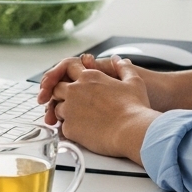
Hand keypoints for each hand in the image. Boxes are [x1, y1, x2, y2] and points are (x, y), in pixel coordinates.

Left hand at [46, 56, 160, 162]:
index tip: (76, 83)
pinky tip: (82, 131)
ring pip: (57, 107)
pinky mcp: (69, 128)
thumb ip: (123, 67)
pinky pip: (62, 127)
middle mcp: (74, 90)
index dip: (71, 75)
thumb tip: (118, 60)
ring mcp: (69, 109)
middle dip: (62, 94)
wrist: (131, 131)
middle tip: (75, 102)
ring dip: (65, 111)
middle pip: (57, 88)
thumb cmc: (134, 107)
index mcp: (88, 76)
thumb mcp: (134, 81)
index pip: (68, 69)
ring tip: (80, 117)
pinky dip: (70, 128)